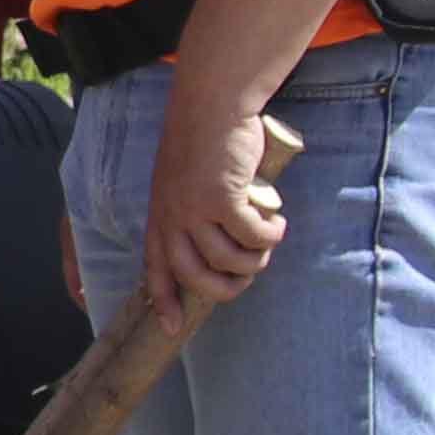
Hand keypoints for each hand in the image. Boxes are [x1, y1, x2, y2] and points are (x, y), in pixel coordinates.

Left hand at [141, 98, 292, 320]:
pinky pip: (252, 235)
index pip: (156, 267)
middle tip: (248, 276)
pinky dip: (270, 235)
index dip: (164, 300)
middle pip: (194, 276)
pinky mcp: (221, 198)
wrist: (211, 105)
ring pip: (229, 259)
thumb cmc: (204, 143)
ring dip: (254, 258)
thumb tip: (222, 249)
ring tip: (266, 241)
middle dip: (225, 289)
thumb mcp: (184, 182)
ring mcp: (194, 208)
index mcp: (160, 215)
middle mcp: (171, 216)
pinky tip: (277, 222)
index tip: (171, 328)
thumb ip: (193, 213)